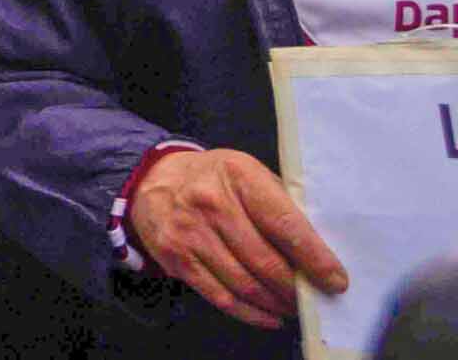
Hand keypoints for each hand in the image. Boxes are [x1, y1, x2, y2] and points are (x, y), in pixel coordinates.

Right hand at [128, 147, 346, 328]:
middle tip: (312, 299)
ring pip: (244, 283)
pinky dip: (249, 313)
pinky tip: (268, 315)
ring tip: (291, 307)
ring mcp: (189, 231)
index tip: (335, 281)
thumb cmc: (215, 179)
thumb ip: (281, 206)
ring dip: (275, 303)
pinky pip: (219, 296)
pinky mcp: (174, 257)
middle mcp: (210, 202)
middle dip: (295, 288)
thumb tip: (319, 253)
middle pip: (264, 261)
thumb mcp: (249, 174)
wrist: (154, 179)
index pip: (284, 225)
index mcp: (239, 176)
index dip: (314, 258)